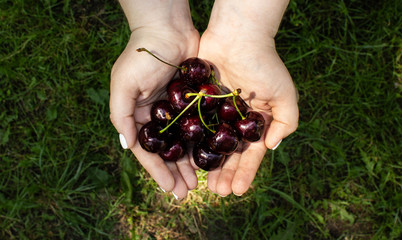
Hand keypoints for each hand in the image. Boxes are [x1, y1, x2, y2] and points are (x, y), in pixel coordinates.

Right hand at [110, 25, 199, 198]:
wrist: (167, 29)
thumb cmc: (142, 56)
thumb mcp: (124, 85)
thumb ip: (121, 115)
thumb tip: (128, 146)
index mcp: (139, 117)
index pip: (148, 151)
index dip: (157, 172)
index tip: (169, 190)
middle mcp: (157, 117)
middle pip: (168, 153)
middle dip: (176, 174)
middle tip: (187, 193)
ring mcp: (176, 111)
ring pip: (185, 144)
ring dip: (190, 164)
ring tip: (199, 183)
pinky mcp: (193, 102)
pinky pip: (198, 128)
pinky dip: (203, 144)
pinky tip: (210, 158)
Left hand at [197, 3, 298, 195]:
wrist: (236, 38)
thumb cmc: (264, 64)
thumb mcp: (285, 94)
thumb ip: (286, 122)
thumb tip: (271, 147)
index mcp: (255, 122)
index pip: (251, 153)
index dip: (246, 173)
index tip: (238, 191)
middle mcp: (235, 121)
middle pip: (229, 154)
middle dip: (225, 174)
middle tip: (217, 192)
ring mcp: (215, 114)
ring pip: (210, 146)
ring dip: (208, 165)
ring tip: (204, 185)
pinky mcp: (198, 104)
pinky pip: (194, 128)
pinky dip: (192, 144)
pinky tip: (188, 161)